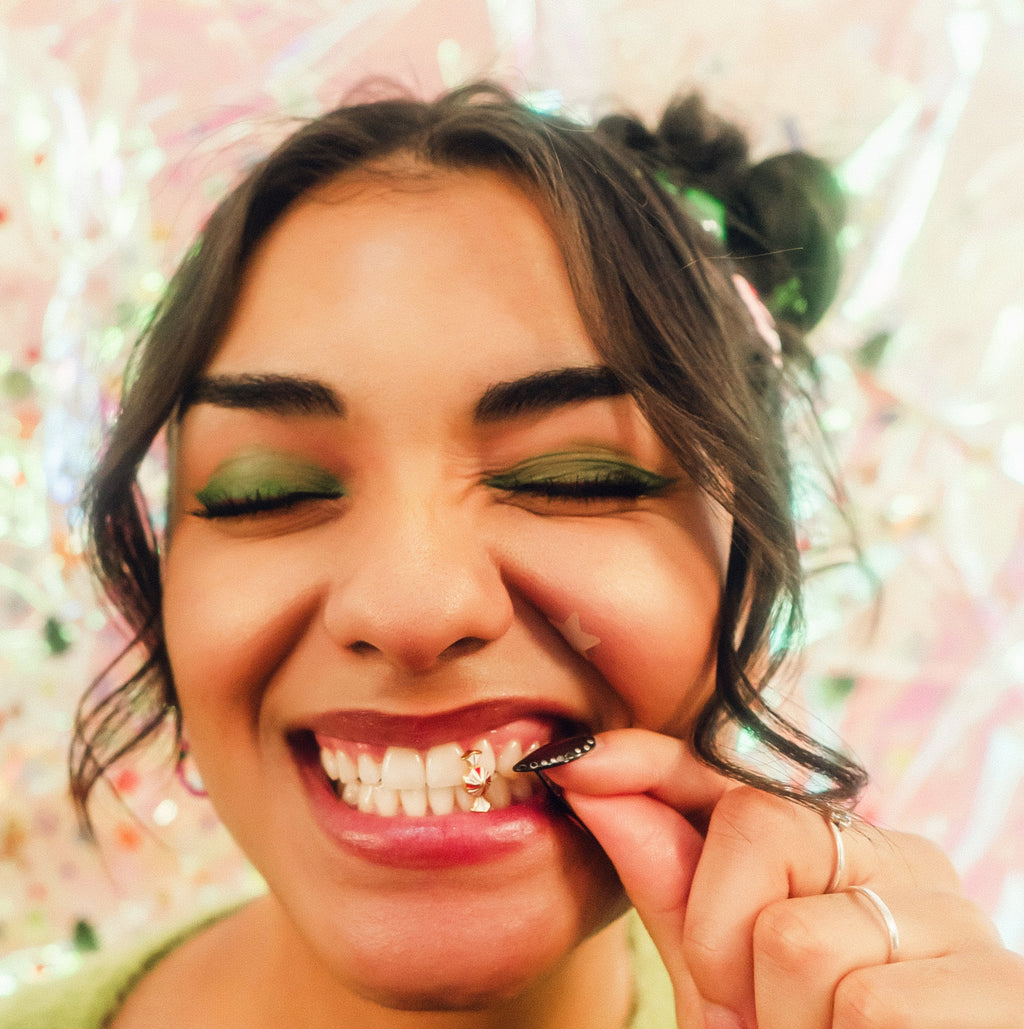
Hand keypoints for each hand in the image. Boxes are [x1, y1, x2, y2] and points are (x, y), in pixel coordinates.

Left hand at [542, 728, 1023, 1027]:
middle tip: (755, 1015)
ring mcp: (958, 920)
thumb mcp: (721, 980)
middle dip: (720, 942)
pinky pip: (869, 1004)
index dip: (649, 766)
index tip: (573, 762)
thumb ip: (672, 886)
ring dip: (784, 1024)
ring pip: (799, 936)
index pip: (735, 786)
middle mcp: (904, 863)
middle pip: (758, 829)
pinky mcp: (1002, 990)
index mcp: (840, 853)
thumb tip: (591, 780)